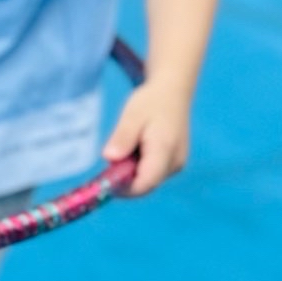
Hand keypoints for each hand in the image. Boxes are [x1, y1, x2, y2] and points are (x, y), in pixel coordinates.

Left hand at [102, 81, 193, 197]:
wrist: (172, 92)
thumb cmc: (150, 102)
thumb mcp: (131, 115)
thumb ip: (122, 137)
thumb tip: (109, 158)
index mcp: (165, 150)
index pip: (144, 184)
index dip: (122, 188)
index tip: (104, 180)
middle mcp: (176, 162)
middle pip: (144, 185)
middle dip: (124, 177)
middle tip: (114, 153)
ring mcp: (177, 165)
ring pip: (147, 181)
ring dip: (131, 170)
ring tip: (130, 143)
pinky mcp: (175, 164)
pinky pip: (152, 174)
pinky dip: (139, 166)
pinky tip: (138, 146)